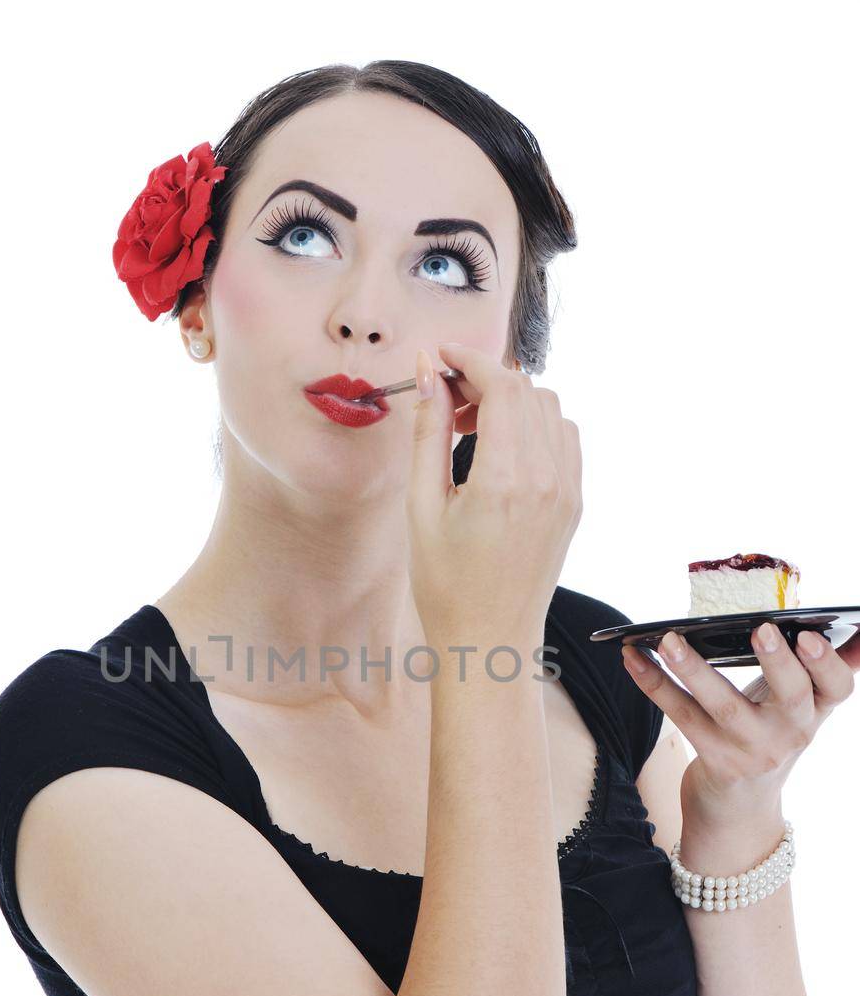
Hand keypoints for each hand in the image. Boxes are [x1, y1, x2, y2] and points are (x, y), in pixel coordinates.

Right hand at [406, 342, 581, 645]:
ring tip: (469, 430)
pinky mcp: (574, 502)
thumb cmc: (447, 584)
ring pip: (550, 408)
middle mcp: (548, 479)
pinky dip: (534, 425)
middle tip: (445, 402)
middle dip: (485, 379)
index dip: (470, 359)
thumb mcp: (422, 506)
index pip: (503, 386)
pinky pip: (564, 437)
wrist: (490, 638)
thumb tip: (428, 371)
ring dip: (511, 401)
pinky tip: (500, 450)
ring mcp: (568, 490)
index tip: (441, 357)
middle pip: (528, 390)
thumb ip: (428, 432)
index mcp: (506, 480)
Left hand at [621, 621, 859, 821]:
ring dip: (693, 669)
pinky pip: (681, 716)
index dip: (828, 664)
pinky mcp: (714, 759)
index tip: (810, 636)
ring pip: (723, 705)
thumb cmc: (770, 735)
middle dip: (778, 662)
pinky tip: (633, 658)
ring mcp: (752, 750)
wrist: (740, 807)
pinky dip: (654, 684)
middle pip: (792, 696)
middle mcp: (791, 733)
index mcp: (816, 712)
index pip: (839, 688)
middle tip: (761, 630)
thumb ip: (824, 671)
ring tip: (669, 639)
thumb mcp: (802, 707)